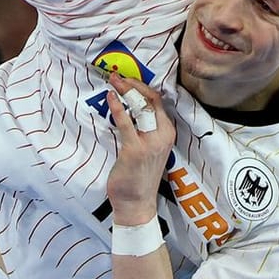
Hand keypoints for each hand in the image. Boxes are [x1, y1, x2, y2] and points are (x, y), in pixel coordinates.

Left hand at [105, 71, 171, 218]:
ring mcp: (151, 142)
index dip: (142, 87)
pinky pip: (126, 123)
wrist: (137, 203)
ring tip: (113, 81)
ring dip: (125, 91)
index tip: (127, 79)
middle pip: (151, 100)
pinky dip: (118, 107)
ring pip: (141, 108)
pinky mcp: (135, 150)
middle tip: (117, 75)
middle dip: (134, 84)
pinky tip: (110, 97)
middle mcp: (163, 136)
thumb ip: (144, 131)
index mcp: (167, 134)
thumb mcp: (148, 149)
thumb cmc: (138, 176)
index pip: (158, 102)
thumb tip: (129, 111)